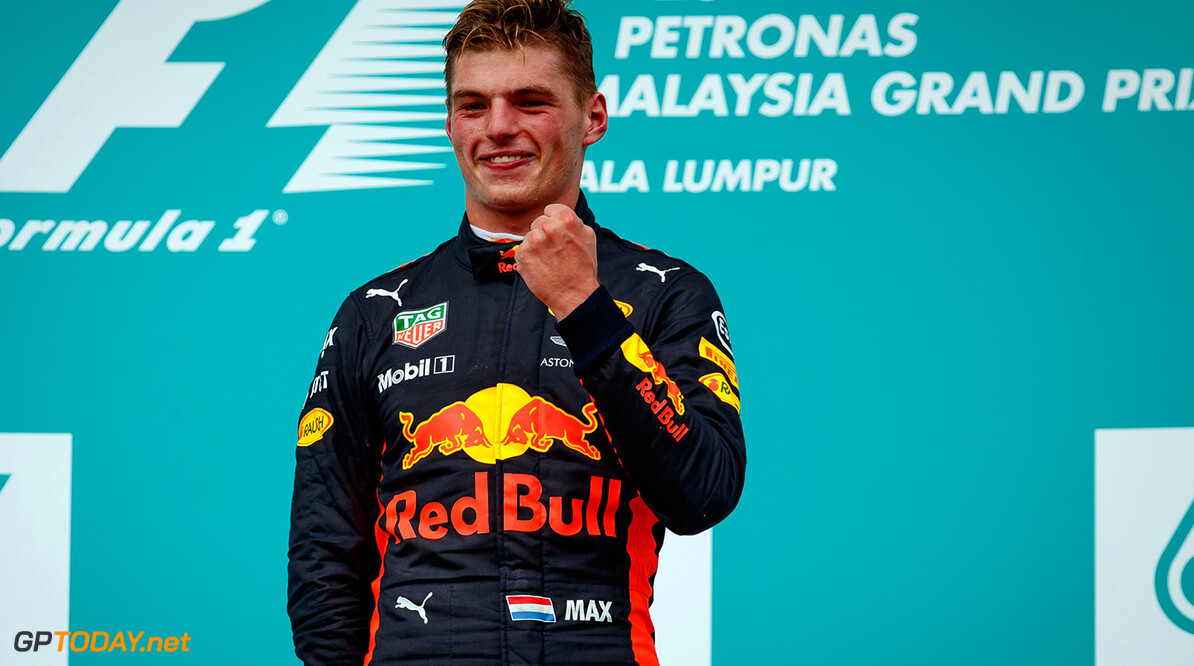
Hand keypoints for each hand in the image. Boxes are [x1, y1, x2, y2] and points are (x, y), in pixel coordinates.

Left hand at [515, 204, 599, 318]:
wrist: (573, 294)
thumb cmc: (583, 267)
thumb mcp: (588, 236)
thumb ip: (573, 221)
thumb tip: (559, 215)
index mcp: (566, 218)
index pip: (550, 209)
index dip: (555, 222)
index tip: (560, 235)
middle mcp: (547, 226)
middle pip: (539, 222)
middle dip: (545, 233)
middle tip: (555, 250)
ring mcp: (533, 240)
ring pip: (530, 236)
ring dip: (536, 246)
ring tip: (549, 260)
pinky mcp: (522, 254)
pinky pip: (523, 249)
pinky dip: (529, 257)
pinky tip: (541, 266)